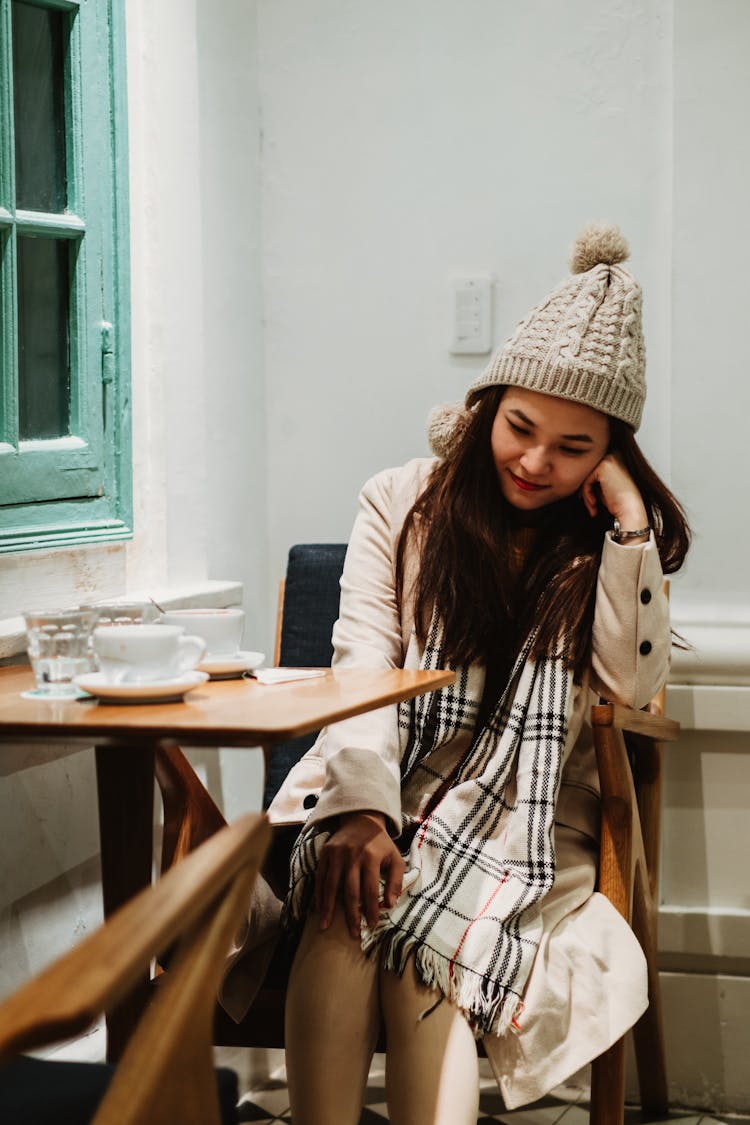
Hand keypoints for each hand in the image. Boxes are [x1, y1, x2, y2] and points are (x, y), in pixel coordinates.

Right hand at [315, 810, 404, 938]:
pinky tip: (319, 909)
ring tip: (325, 927)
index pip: (371, 890)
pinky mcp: (326, 853)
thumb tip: (390, 904)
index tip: (371, 926)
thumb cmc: (381, 844)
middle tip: (352, 934)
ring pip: (332, 886)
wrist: (362, 819)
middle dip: (351, 915)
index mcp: (372, 857)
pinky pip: (320, 877)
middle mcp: (353, 856)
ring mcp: (337, 854)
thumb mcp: (395, 858)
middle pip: (350, 891)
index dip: (371, 910)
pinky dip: (319, 894)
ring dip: (329, 909)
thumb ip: (396, 880)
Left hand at [580, 453, 648, 535]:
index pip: (593, 470)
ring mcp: (609, 458)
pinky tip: (594, 502)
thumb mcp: (604, 486)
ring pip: (586, 476)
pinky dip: (587, 493)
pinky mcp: (604, 466)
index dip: (589, 487)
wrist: (630, 510)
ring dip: (586, 494)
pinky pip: (586, 480)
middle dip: (586, 490)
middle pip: (588, 472)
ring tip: (593, 506)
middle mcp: (613, 455)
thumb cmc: (618, 502)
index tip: (591, 501)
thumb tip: (577, 477)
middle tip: (591, 505)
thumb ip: (594, 478)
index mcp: (615, 458)